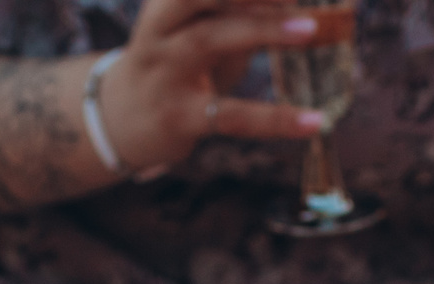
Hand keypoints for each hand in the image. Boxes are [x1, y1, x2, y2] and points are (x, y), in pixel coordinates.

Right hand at [100, 0, 335, 172]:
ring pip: (210, 39)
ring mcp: (165, 73)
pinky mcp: (179, 117)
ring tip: (310, 29)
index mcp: (167, 4)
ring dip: (263, 29)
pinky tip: (313, 121)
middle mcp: (160, 31)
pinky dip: (275, 119)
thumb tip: (303, 8)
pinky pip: (231, 116)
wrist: (120, 122)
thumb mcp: (202, 34)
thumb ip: (242, 18)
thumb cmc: (176, 67)